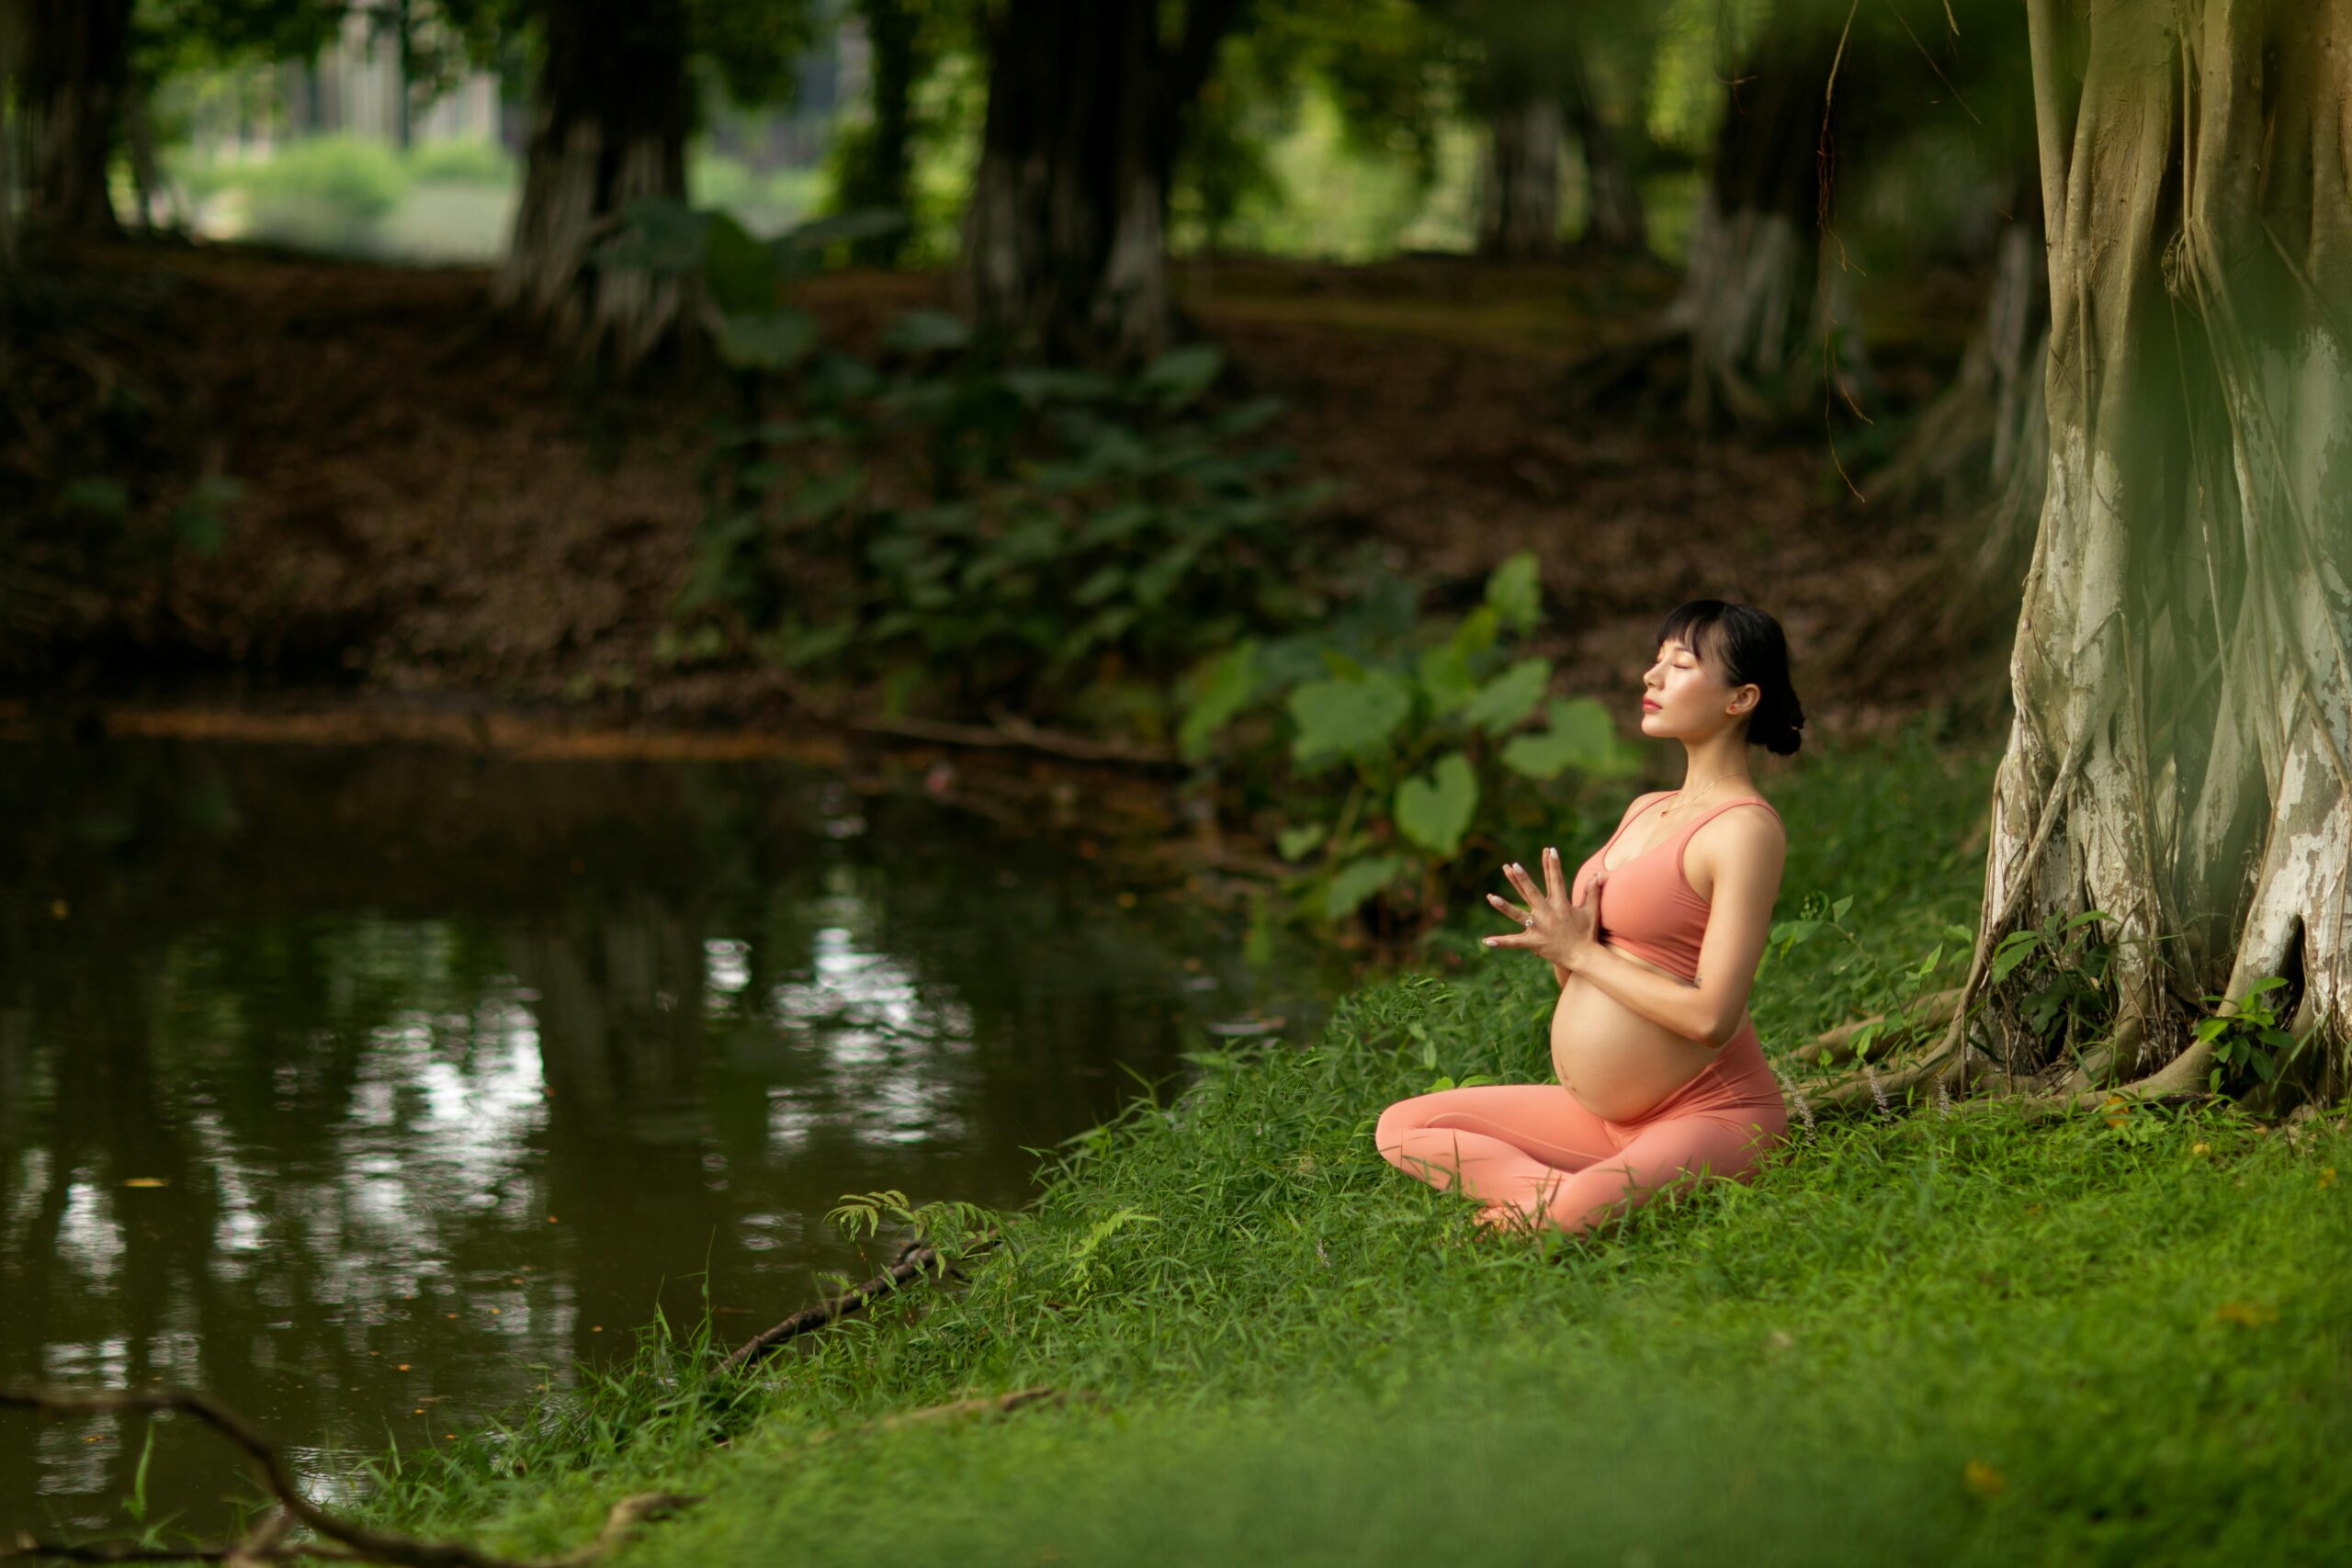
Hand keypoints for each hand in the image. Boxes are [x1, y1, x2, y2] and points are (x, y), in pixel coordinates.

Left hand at [1482, 846, 1600, 966]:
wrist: (1583, 957)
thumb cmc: (1587, 933)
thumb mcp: (1591, 911)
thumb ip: (1592, 892)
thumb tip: (1599, 875)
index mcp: (1560, 904)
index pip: (1556, 880)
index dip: (1553, 865)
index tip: (1550, 850)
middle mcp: (1547, 913)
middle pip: (1531, 892)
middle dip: (1522, 878)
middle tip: (1512, 865)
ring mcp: (1538, 928)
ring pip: (1517, 914)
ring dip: (1504, 906)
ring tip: (1490, 897)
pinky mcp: (1533, 942)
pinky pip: (1514, 942)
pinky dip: (1501, 942)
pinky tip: (1486, 940)